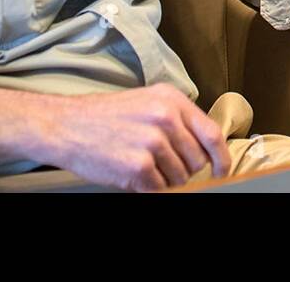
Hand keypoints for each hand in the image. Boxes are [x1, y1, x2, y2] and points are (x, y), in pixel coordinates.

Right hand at [43, 83, 229, 190]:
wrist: (66, 125)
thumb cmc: (107, 116)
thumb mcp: (148, 102)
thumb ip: (178, 120)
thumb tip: (206, 150)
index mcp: (172, 100)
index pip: (212, 134)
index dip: (221, 158)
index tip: (222, 171)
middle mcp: (166, 118)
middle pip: (197, 160)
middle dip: (184, 169)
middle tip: (160, 163)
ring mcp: (153, 142)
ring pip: (180, 178)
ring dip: (164, 179)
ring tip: (141, 164)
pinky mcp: (138, 166)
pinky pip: (159, 189)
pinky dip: (149, 188)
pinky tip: (132, 173)